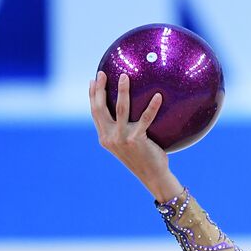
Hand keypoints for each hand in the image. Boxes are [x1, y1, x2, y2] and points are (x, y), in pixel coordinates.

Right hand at [90, 71, 173, 191]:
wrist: (152, 176)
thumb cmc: (143, 158)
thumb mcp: (128, 144)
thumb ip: (124, 129)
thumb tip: (131, 108)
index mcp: (105, 138)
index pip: (95, 113)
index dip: (92, 96)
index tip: (93, 80)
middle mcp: (109, 138)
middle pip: (100, 109)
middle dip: (100, 89)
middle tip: (102, 73)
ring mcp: (122, 139)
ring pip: (120, 109)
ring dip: (122, 91)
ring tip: (125, 77)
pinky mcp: (137, 140)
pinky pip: (145, 118)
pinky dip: (152, 106)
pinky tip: (158, 96)